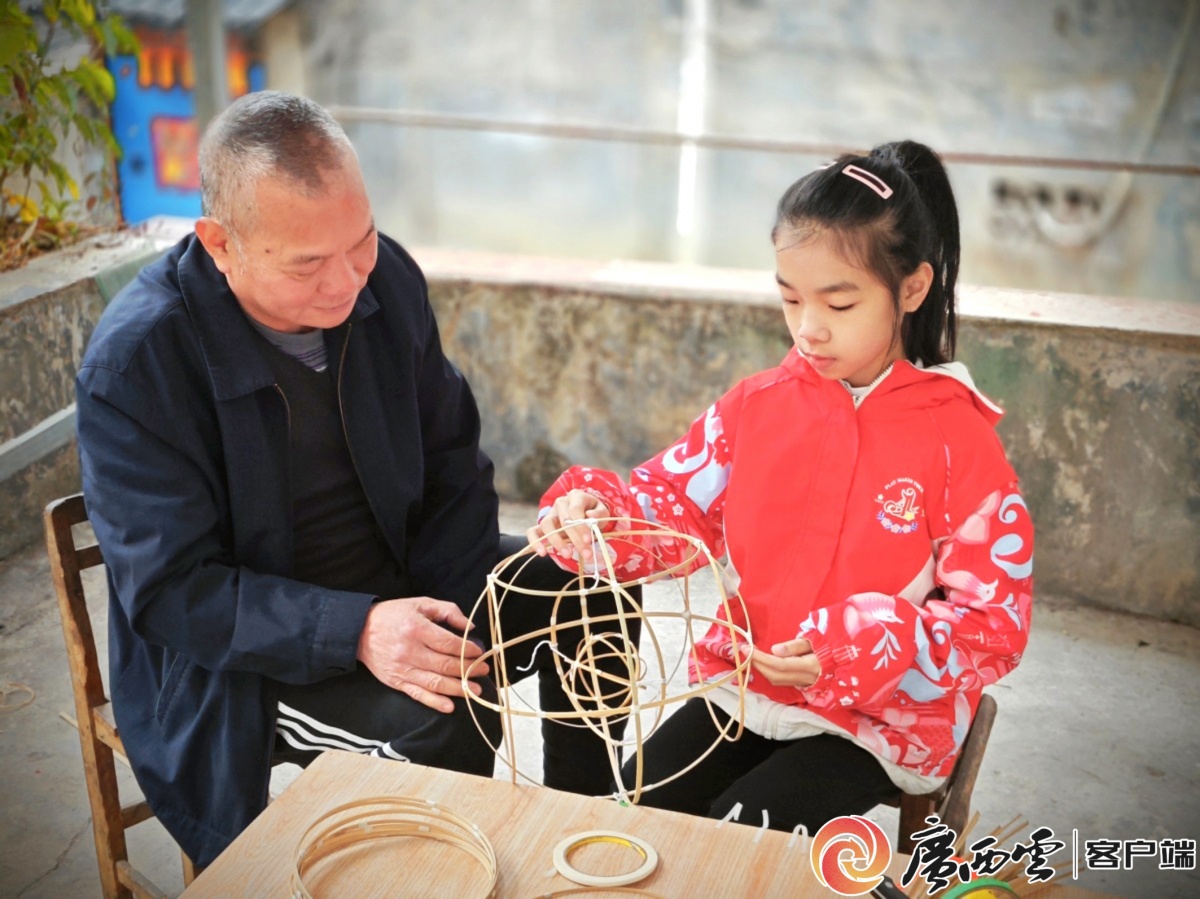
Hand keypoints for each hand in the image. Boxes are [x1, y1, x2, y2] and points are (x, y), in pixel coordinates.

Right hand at [356, 597, 488, 712]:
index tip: (480, 652)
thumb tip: (469, 627)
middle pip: (445, 665)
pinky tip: (450, 706)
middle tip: (484, 670)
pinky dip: (435, 702)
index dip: (468, 649)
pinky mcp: (396, 682)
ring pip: (435, 683)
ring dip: (458, 688)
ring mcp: (403, 669)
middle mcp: (410, 651)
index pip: (448, 643)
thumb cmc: (394, 615)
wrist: (360, 631)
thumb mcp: (421, 603)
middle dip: (469, 669)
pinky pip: (418, 695)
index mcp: (417, 629)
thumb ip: (447, 611)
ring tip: (475, 690)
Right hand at [526, 489, 610, 562]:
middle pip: (563, 520)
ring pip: (546, 525)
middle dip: (575, 539)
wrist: (584, 514)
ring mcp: (550, 514)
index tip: (589, 540)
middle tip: (585, 554)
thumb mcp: (602, 511)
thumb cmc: (593, 513)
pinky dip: (535, 542)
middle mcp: (560, 503)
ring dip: (557, 542)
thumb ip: (599, 513)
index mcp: (576, 496)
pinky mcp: (541, 525)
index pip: (575, 510)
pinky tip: (542, 553)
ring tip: (568, 555)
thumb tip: (591, 517)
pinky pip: (532, 531)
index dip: (581, 526)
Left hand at [750, 638, 820, 687]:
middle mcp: (805, 678)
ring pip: (777, 681)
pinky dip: (769, 672)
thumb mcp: (813, 640)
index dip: (761, 658)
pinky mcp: (800, 684)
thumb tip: (774, 650)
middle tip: (746, 650)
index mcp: (809, 666)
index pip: (779, 665)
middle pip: (775, 676)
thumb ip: (795, 646)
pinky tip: (763, 662)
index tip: (747, 648)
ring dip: (761, 669)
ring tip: (752, 654)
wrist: (841, 660)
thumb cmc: (827, 646)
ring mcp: (803, 684)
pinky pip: (781, 681)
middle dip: (757, 664)